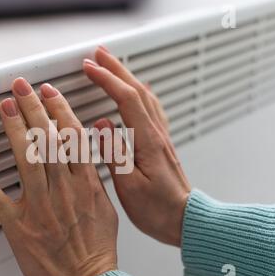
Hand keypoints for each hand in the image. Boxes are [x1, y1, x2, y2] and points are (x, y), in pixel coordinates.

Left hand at [0, 78, 117, 275]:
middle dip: (33, 107)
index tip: (49, 91)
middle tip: (20, 86)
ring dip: (13, 130)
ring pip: (26, 160)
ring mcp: (40, 207)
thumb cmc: (96, 250)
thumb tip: (87, 158)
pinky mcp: (19, 226)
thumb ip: (94, 180)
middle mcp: (63, 191)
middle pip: (47, 140)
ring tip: (4, 107)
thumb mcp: (106, 209)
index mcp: (85, 185)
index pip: (72, 137)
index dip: (59, 109)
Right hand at [83, 46, 190, 246]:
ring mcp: (161, 138)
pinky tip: (138, 94)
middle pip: (137, 90)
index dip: (107, 79)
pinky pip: (151, 109)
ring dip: (128, 77)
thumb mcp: (129, 187)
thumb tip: (101, 125)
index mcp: (148, 142)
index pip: (126, 99)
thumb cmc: (159, 210)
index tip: (89, 67)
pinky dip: (140, 93)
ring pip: (145, 97)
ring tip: (114, 66)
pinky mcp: (161, 144)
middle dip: (117, 68)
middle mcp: (157, 134)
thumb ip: (114, 153)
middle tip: (99, 54)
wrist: (185, 221)